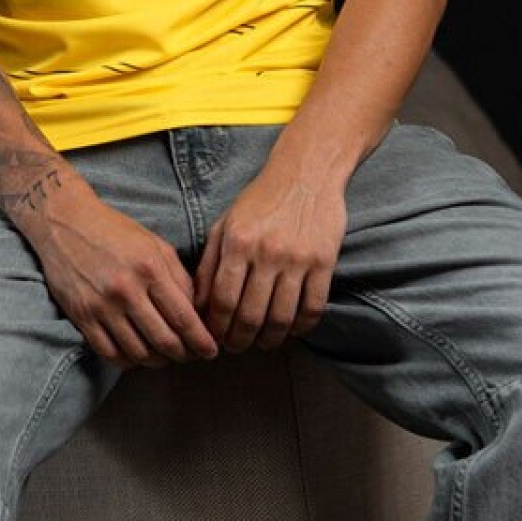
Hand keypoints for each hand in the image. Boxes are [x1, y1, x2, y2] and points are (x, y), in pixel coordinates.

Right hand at [31, 195, 218, 369]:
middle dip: (183, 355)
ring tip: (165, 355)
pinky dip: (128, 361)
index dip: (201, 341)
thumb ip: (179, 277)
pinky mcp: (81, 316)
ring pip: (138, 353)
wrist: (65, 222)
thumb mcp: (155, 244)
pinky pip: (109, 353)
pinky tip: (137, 354)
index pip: (184, 318)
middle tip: (190, 356)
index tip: (210, 351)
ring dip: (157, 361)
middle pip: (164, 341)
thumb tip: (197, 313)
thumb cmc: (115, 231)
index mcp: (150, 268)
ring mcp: (101, 305)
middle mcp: (126, 290)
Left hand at [194, 168, 345, 352]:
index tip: (215, 339)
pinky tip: (291, 330)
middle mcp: (267, 252)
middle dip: (239, 341)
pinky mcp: (324, 262)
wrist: (306, 173)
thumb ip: (208, 264)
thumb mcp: (225, 224)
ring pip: (281, 318)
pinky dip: (301, 328)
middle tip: (236, 347)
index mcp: (238, 242)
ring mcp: (298, 258)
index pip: (222, 300)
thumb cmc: (260, 200)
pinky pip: (312, 308)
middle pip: (250, 316)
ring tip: (262, 342)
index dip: (216, 327)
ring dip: (269, 339)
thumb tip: (197, 305)